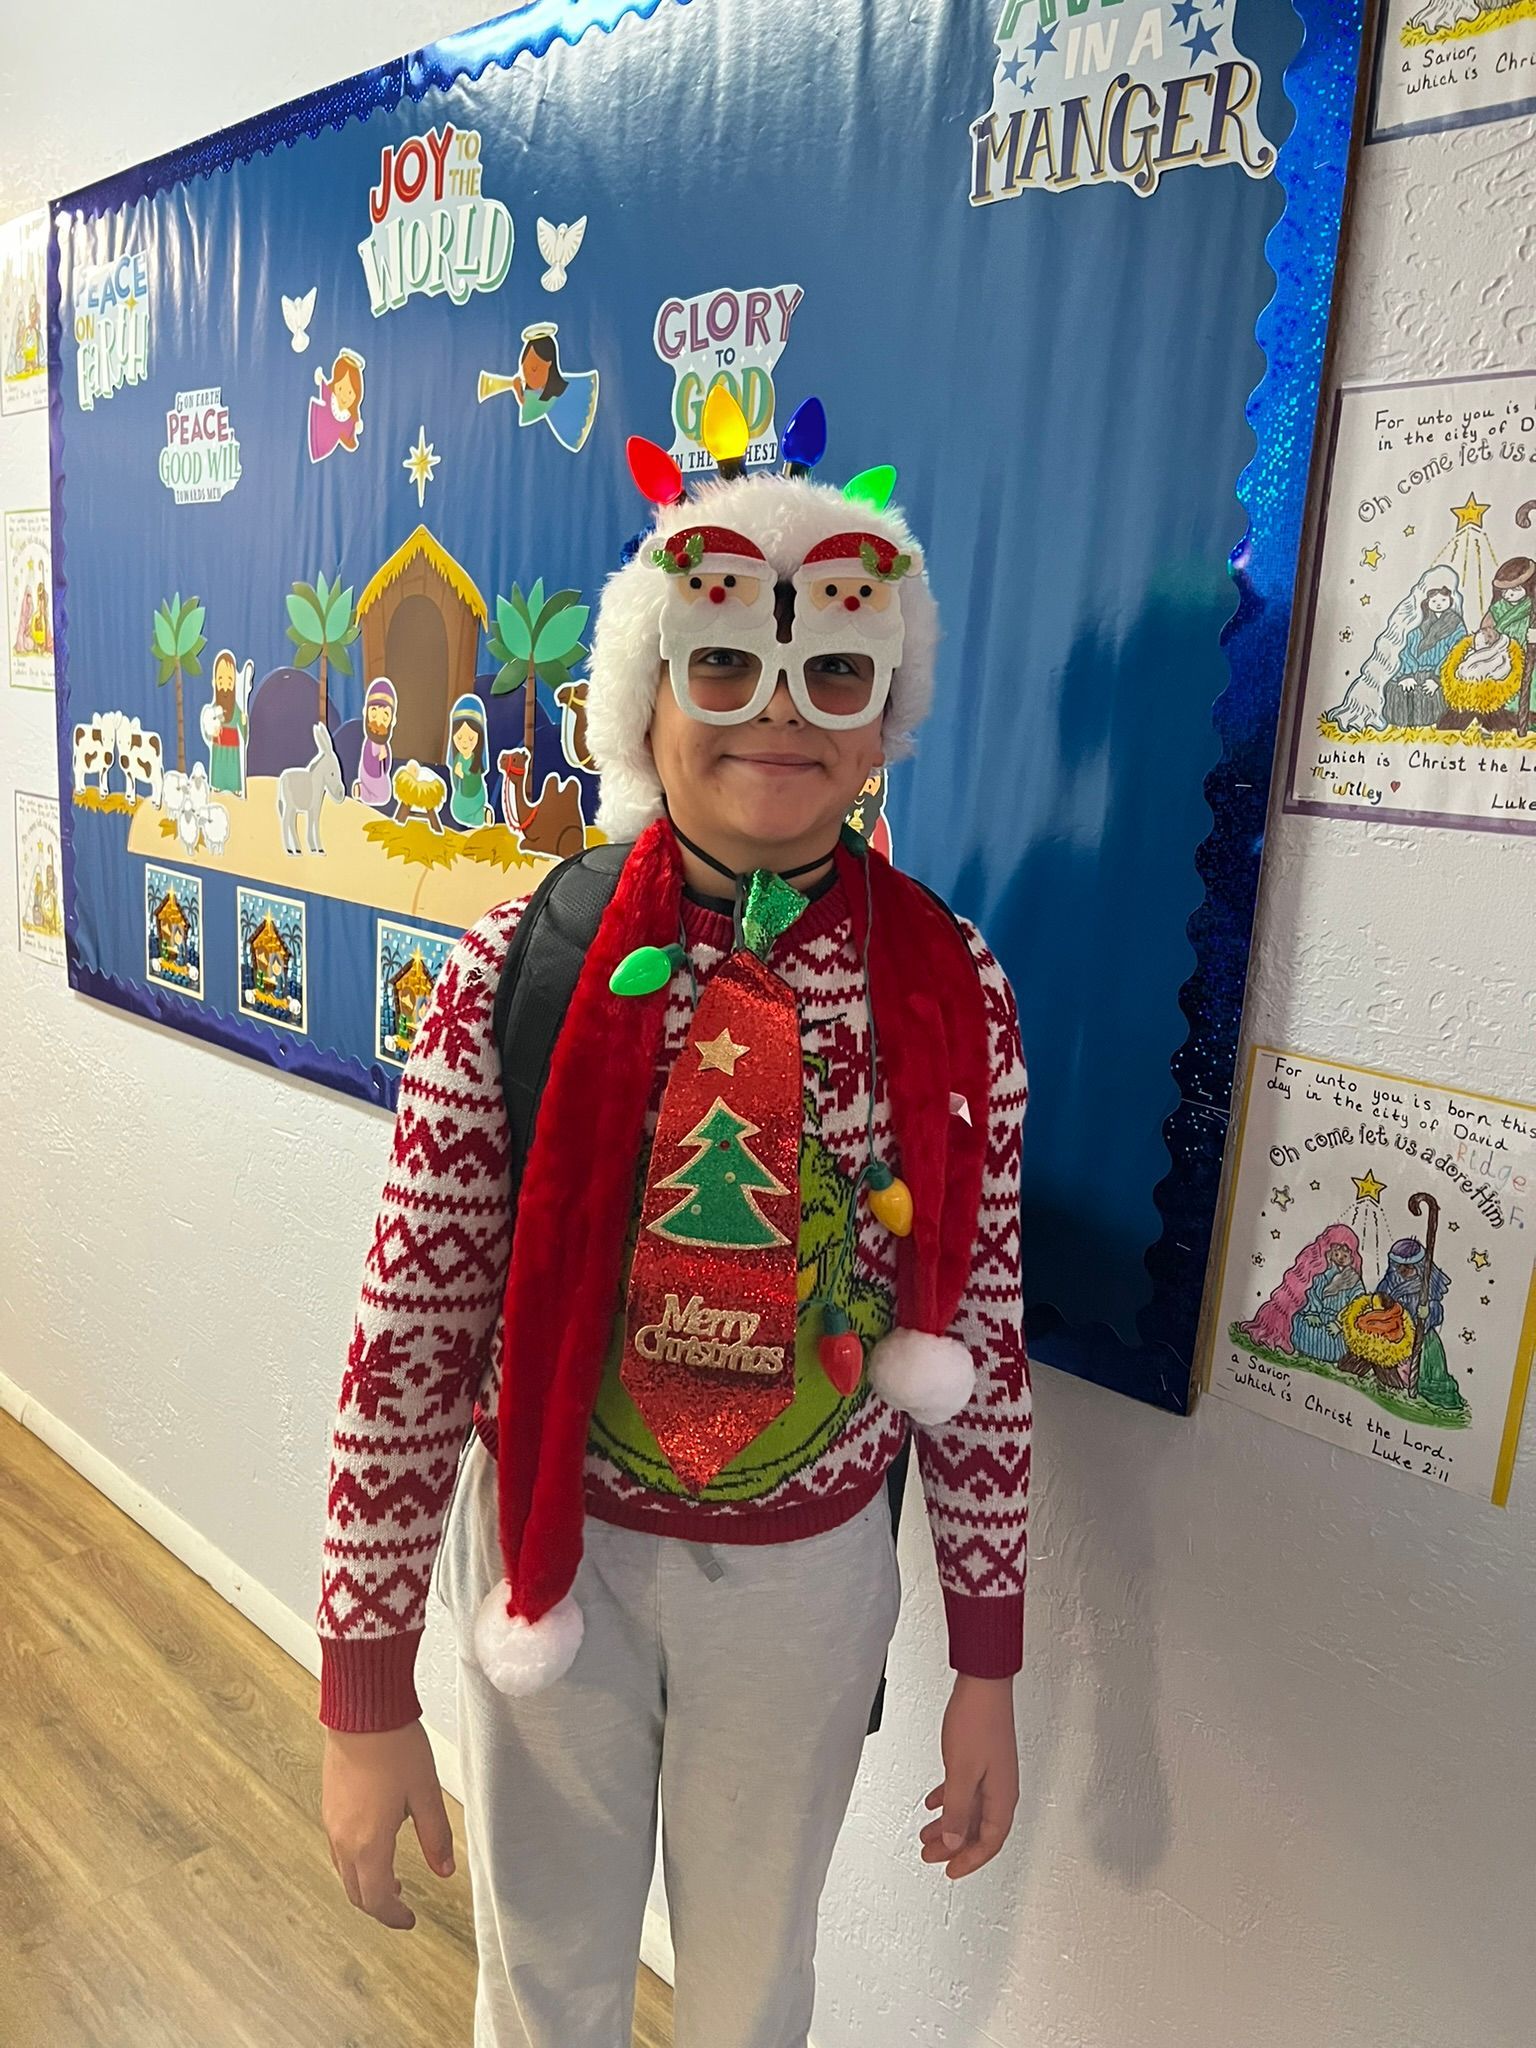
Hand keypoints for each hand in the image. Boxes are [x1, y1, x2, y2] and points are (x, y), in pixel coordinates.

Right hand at [321, 1719, 456, 1929]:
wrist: (362, 1712)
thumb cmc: (394, 1747)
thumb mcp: (425, 1793)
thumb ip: (435, 1836)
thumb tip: (444, 1871)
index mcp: (368, 1843)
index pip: (376, 1899)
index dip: (394, 1916)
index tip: (410, 1920)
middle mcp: (343, 1839)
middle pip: (356, 1891)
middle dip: (379, 1905)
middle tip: (402, 1906)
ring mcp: (332, 1822)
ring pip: (345, 1871)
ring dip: (366, 1884)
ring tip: (392, 1880)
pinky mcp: (329, 1805)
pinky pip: (338, 1849)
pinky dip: (356, 1862)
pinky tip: (375, 1846)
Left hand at [918, 1673, 1018, 1880]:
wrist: (982, 1685)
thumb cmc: (977, 1722)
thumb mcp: (961, 1773)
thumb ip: (957, 1810)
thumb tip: (954, 1842)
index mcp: (1002, 1797)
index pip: (989, 1841)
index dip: (970, 1860)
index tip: (950, 1871)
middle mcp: (1000, 1788)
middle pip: (978, 1829)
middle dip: (954, 1846)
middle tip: (931, 1856)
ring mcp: (991, 1773)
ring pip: (970, 1810)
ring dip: (949, 1824)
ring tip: (927, 1834)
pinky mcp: (980, 1759)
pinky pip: (965, 1790)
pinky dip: (949, 1801)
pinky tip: (934, 1803)